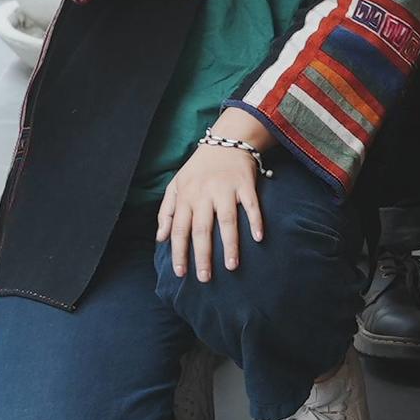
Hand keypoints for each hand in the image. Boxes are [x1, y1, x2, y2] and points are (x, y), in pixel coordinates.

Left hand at [158, 121, 269, 280]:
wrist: (225, 140)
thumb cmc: (198, 169)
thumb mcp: (175, 185)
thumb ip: (165, 212)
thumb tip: (160, 239)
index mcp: (185, 196)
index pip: (179, 229)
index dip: (179, 252)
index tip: (181, 273)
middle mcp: (203, 193)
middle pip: (202, 229)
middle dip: (202, 255)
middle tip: (205, 278)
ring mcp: (225, 188)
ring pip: (226, 220)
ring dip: (229, 244)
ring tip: (231, 266)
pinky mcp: (244, 183)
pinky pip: (251, 204)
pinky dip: (255, 220)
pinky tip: (258, 238)